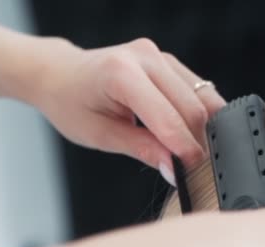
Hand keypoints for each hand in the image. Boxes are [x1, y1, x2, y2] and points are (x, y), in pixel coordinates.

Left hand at [31, 38, 225, 181]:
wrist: (60, 74)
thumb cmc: (71, 103)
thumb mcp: (99, 134)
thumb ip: (141, 149)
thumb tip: (174, 168)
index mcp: (121, 73)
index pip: (168, 118)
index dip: (184, 148)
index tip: (191, 171)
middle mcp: (146, 57)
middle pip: (193, 107)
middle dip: (197, 141)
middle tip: (192, 168)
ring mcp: (161, 56)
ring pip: (203, 97)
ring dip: (203, 128)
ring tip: (190, 151)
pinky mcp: (170, 62)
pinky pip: (199, 90)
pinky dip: (201, 114)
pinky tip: (189, 132)